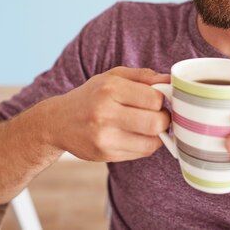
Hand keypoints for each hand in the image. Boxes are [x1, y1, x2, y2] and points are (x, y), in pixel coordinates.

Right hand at [47, 67, 170, 162]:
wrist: (57, 121)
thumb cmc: (91, 96)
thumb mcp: (113, 77)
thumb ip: (143, 76)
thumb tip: (171, 81)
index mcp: (109, 88)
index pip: (154, 98)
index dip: (163, 100)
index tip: (159, 100)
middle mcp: (105, 112)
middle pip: (156, 123)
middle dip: (164, 120)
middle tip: (159, 116)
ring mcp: (104, 136)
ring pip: (151, 142)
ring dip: (157, 135)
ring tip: (149, 126)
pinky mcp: (104, 154)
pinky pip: (140, 153)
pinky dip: (145, 145)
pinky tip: (135, 136)